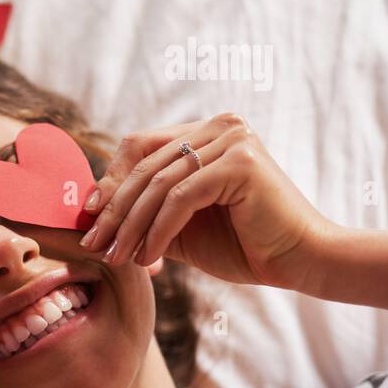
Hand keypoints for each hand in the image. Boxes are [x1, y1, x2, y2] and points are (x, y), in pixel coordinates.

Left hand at [78, 113, 331, 287]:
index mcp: (206, 131)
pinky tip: (147, 257)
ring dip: (131, 225)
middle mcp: (220, 125)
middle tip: (93, 244)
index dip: (109, 181)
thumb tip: (90, 211)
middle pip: (144, 164)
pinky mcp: (240, 162)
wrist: (299, 262)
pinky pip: (180, 197)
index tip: (87, 218)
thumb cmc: (242, 245)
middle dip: (113, 210)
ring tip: (116, 258)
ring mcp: (232, 138)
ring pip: (158, 184)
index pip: (139, 147)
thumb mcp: (179, 224)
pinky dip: (158, 230)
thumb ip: (143, 211)